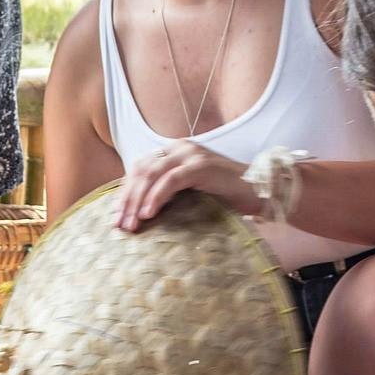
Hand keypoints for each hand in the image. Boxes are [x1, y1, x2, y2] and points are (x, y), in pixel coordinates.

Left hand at [115, 141, 261, 231]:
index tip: (115, 217)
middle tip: (119, 226)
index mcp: (174, 152)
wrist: (259, 191)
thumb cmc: (225, 197)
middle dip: (126, 199)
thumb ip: (168, 194)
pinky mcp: (201, 166)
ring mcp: (191, 154)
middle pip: (141, 171)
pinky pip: (171, 180)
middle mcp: (180, 148)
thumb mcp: (190, 194)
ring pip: (151, 174)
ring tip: (132, 224)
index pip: (139, 169)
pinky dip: (156, 197)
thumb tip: (139, 215)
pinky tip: (148, 213)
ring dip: (137, 200)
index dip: (124, 193)